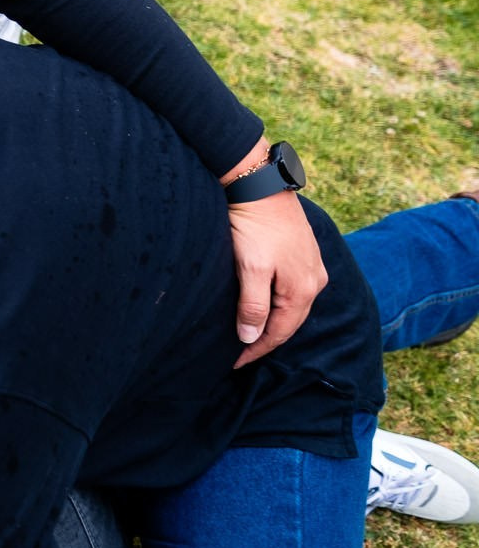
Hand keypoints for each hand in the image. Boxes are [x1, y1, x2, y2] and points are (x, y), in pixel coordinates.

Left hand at [228, 190, 327, 365]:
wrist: (260, 184)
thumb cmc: (254, 226)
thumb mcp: (250, 269)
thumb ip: (253, 306)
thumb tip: (251, 337)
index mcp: (303, 289)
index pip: (279, 333)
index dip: (255, 350)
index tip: (233, 364)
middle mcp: (314, 280)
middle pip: (289, 322)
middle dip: (265, 340)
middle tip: (239, 354)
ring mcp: (311, 265)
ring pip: (291, 306)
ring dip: (271, 321)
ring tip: (248, 334)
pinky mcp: (302, 253)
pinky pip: (291, 289)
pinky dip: (276, 303)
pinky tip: (261, 304)